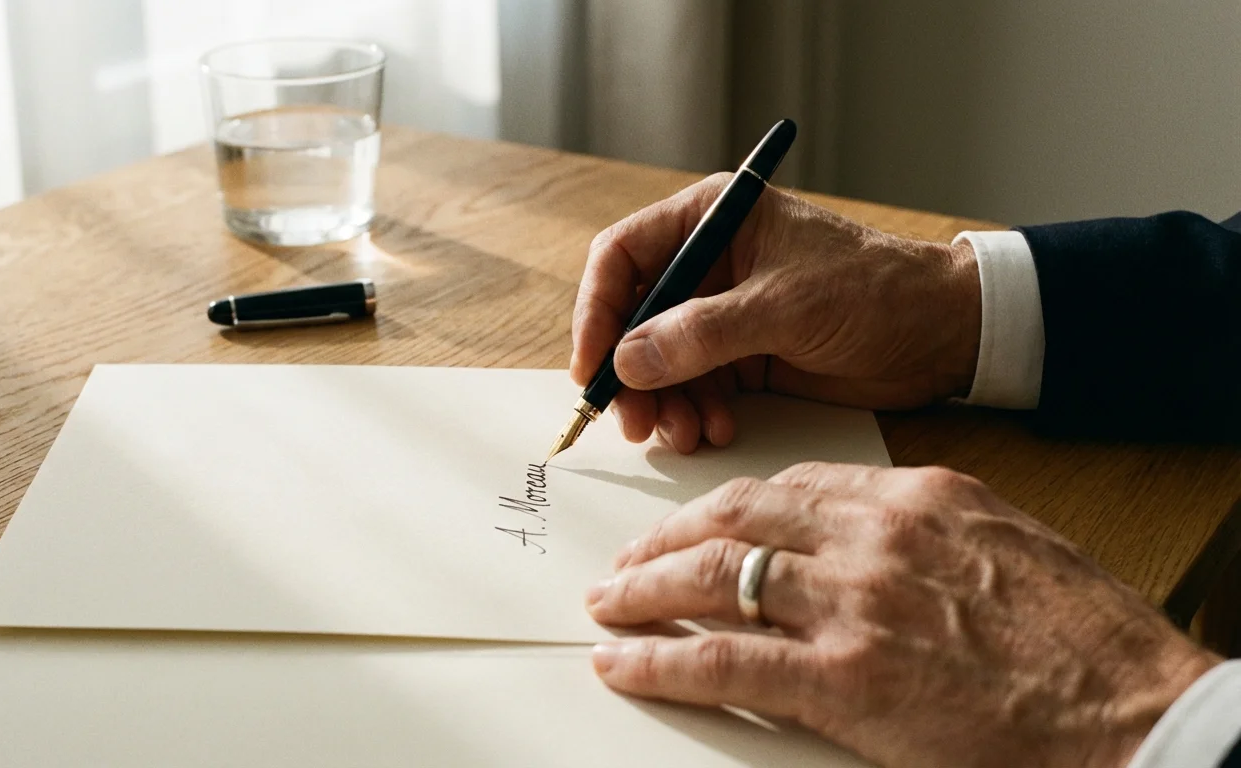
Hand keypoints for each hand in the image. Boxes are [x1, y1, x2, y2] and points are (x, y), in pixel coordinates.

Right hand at [571, 175, 981, 453]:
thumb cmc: (876, 291)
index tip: (593, 367)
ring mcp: (723, 312)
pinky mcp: (742, 356)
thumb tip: (628, 361)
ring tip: (683, 434)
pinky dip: (694, 412)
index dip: (597, 311)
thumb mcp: (786, 307)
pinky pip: (693, 387)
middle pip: (633, 317)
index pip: (623, 257)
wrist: (945, 334)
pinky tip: (714, 431)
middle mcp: (708, 263)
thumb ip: (702, 334)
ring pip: (659, 361)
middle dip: (629, 372)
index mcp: (712, 219)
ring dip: (662, 402)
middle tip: (633, 421)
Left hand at [584, 463, 1218, 767]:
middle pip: (735, 520)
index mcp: (915, 497)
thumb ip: (926, 535)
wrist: (1132, 711)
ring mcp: (851, 606)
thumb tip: (861, 548)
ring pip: (713, 578)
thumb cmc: (1085, 640)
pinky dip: (660, 661)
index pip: (790, 487)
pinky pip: (722, 662)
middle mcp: (872, 538)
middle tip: (630, 560)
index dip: (727, 508)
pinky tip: (624, 663)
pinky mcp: (841, 680)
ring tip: (609, 604)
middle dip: (668, 539)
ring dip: (646, 591)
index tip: (698, 524)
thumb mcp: (1008, 547)